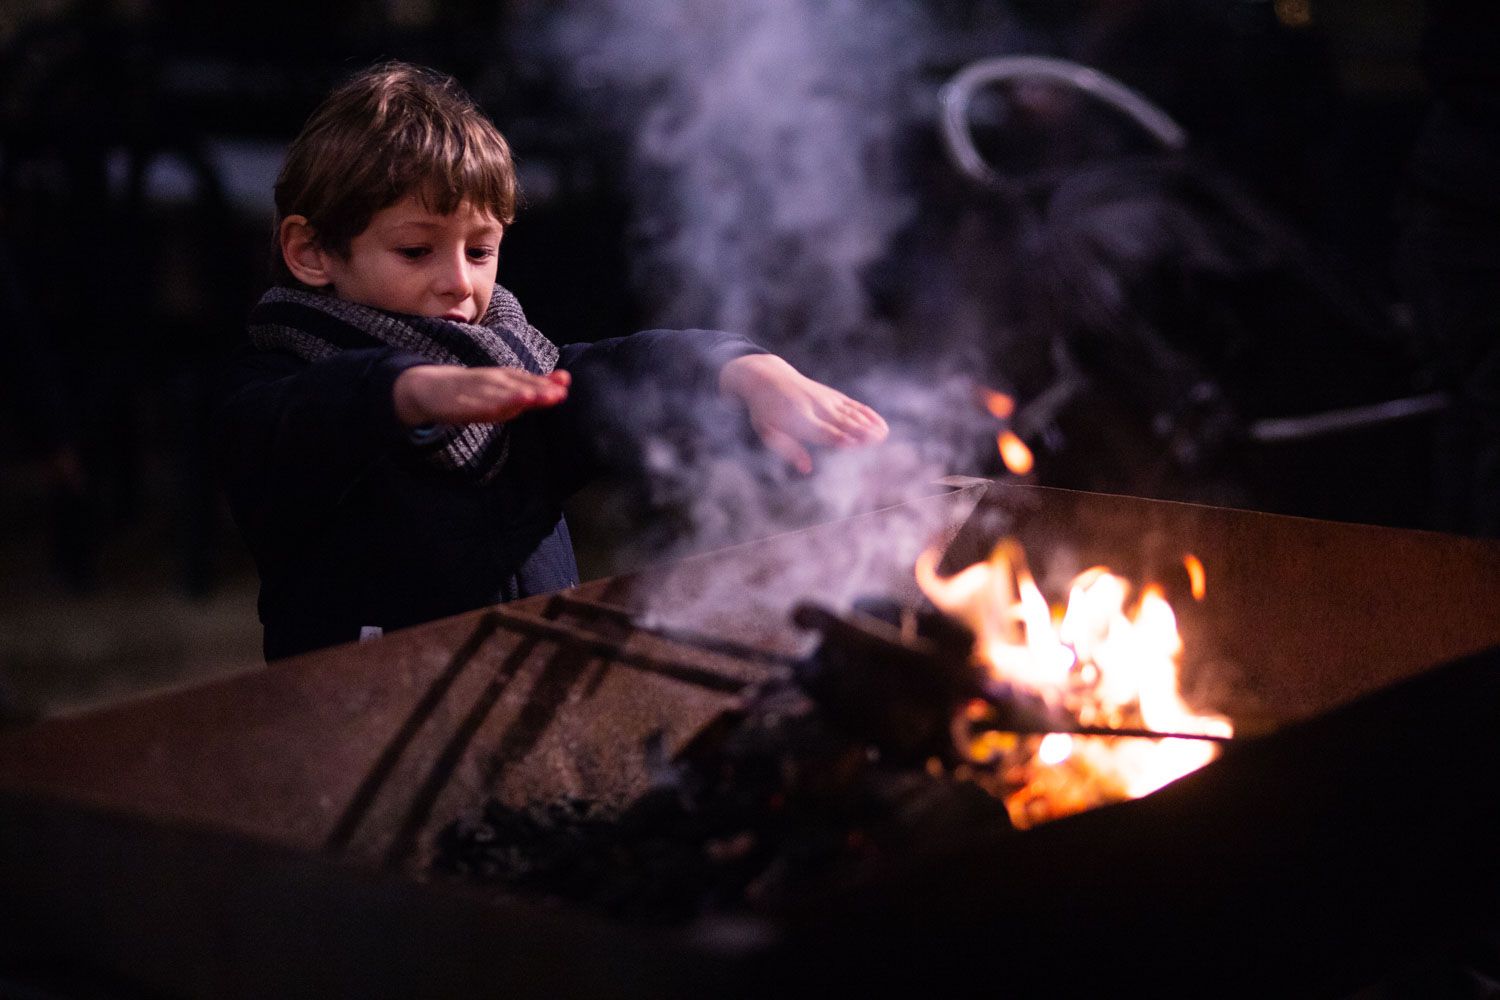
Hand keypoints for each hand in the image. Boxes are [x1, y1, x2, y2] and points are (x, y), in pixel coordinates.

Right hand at [392, 365, 569, 426]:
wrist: (429, 388)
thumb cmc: (474, 390)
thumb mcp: (505, 388)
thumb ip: (533, 386)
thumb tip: (565, 381)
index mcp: (504, 378)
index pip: (527, 379)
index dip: (545, 382)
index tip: (565, 383)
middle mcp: (491, 380)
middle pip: (516, 385)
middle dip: (536, 389)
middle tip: (557, 393)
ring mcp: (474, 390)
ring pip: (496, 393)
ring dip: (514, 396)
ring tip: (530, 399)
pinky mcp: (458, 402)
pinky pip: (473, 405)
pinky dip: (485, 405)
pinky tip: (496, 409)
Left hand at [718, 354, 887, 473]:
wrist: (766, 377)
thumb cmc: (765, 410)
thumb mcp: (768, 432)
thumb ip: (788, 450)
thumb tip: (807, 469)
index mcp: (798, 420)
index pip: (822, 431)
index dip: (838, 437)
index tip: (853, 444)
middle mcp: (815, 408)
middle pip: (840, 422)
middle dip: (859, 430)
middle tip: (878, 440)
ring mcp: (825, 399)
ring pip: (850, 413)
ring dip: (868, 423)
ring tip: (884, 434)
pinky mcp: (832, 395)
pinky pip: (853, 405)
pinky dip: (867, 414)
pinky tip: (880, 424)